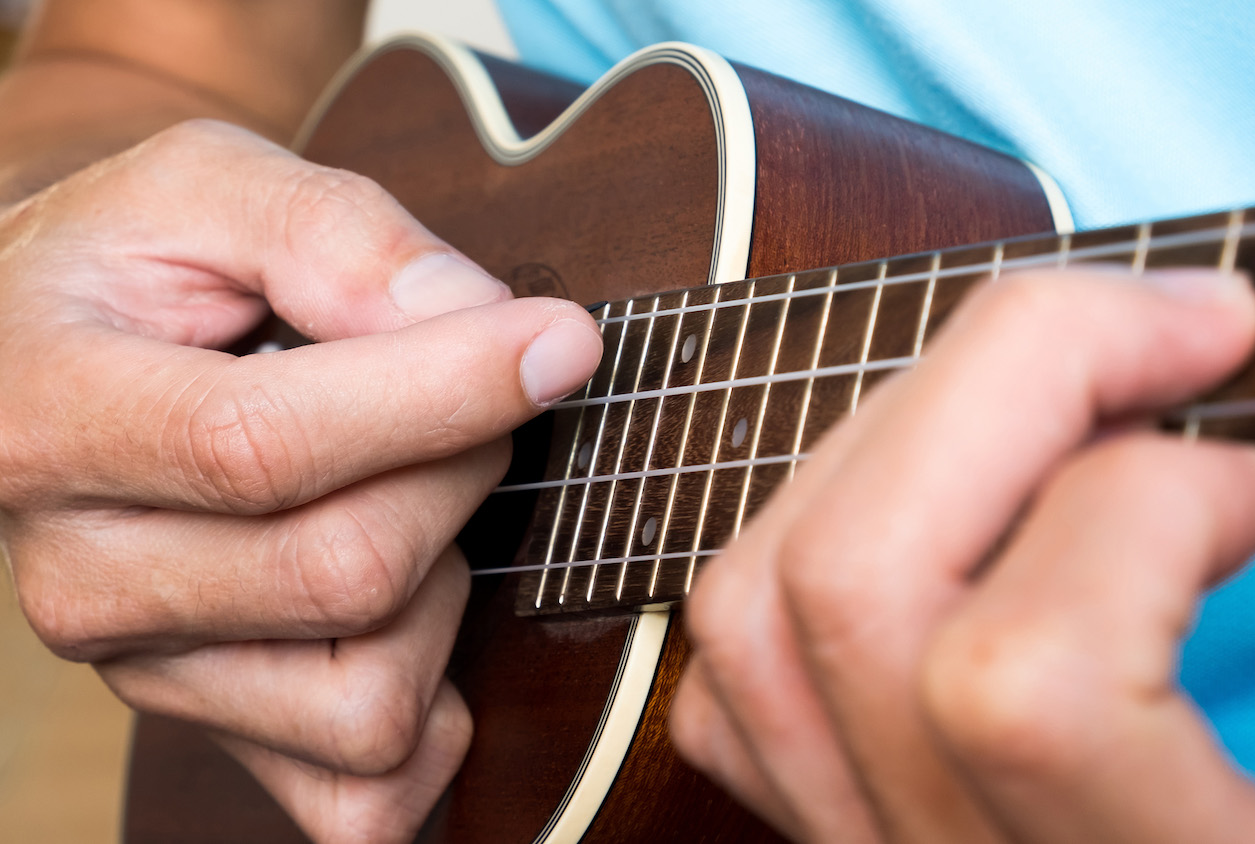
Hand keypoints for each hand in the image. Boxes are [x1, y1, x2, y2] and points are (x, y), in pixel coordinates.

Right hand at [0, 120, 601, 842]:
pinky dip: (434, 722)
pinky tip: (426, 621)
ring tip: (406, 499)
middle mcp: (84, 575)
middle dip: (461, 469)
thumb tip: (474, 317)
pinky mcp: (216, 734)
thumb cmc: (131, 268)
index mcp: (57, 421)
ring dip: (446, 589)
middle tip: (471, 401)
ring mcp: (149, 673)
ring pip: (372, 696)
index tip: (561, 342)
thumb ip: (336, 234)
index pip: (266, 447)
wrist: (40, 368)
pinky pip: (365, 794)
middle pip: (346, 573)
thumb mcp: (207, 186)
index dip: (442, 396)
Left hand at [671, 267, 1254, 841]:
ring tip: (1073, 396)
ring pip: (765, 609)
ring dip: (911, 428)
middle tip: (1182, 326)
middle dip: (1009, 374)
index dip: (1155, 506)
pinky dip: (831, 522)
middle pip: (855, 589)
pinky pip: (742, 669)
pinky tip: (977, 500)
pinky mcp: (840, 840)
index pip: (1025, 685)